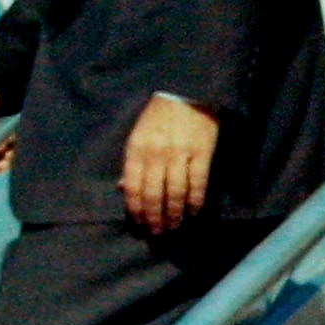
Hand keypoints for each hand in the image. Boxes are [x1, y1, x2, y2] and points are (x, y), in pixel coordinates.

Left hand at [121, 95, 218, 233]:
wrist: (187, 92)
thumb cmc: (159, 117)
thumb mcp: (137, 135)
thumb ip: (132, 162)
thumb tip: (122, 189)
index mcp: (137, 148)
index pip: (133, 186)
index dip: (136, 208)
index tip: (139, 222)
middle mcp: (156, 153)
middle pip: (154, 194)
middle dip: (155, 217)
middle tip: (157, 231)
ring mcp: (180, 154)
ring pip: (175, 193)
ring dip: (174, 214)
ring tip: (174, 226)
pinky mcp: (201, 153)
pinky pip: (198, 184)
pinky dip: (195, 202)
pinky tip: (193, 212)